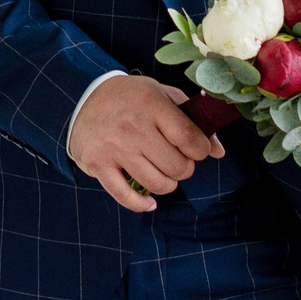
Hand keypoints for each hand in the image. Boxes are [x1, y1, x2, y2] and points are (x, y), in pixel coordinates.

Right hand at [67, 75, 222, 211]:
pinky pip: (126, 197)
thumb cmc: (130, 98)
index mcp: (151, 104)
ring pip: (157, 184)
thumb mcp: (161, 95)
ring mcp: (114, 148)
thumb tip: (218, 151)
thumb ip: (192, 119)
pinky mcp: (98, 164)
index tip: (196, 149)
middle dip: (184, 168)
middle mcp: (133, 126)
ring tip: (162, 173)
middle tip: (176, 160)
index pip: (189, 138)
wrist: (82, 98)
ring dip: (167, 184)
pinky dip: (142, 204)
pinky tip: (149, 201)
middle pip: (177, 166)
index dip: (200, 150)